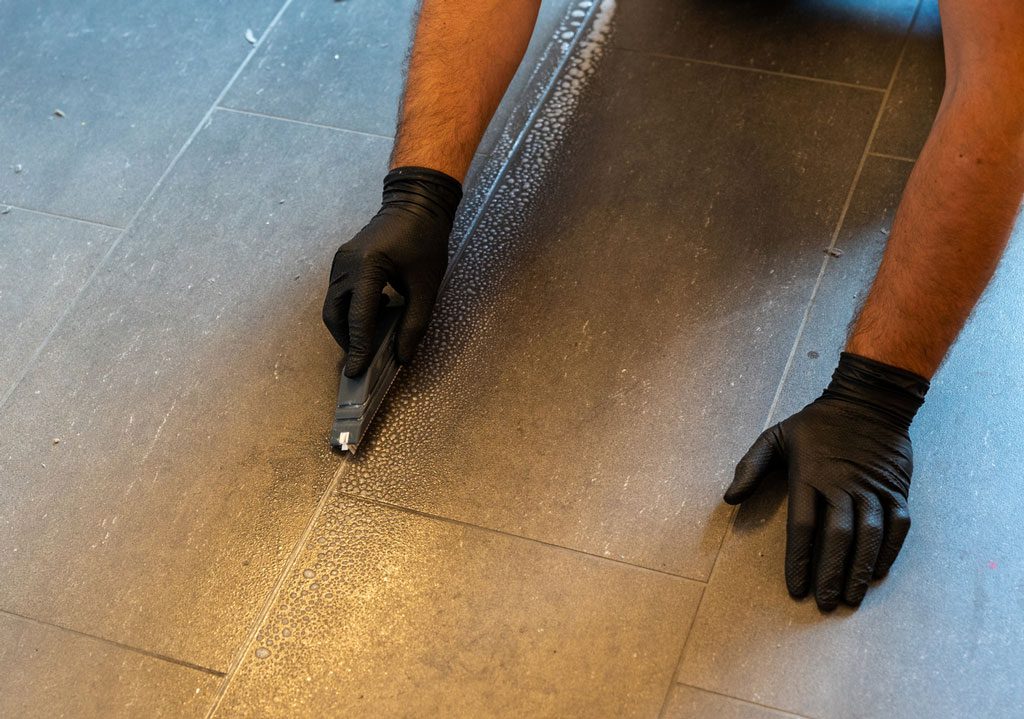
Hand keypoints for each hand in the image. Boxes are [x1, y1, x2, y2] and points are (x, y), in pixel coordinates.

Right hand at [323, 166, 461, 376]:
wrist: (416, 203)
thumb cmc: (425, 240)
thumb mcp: (426, 286)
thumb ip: (414, 323)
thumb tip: (402, 356)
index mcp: (367, 267)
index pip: (358, 318)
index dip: (358, 348)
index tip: (356, 372)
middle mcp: (345, 264)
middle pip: (336, 315)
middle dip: (348, 341)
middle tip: (364, 359)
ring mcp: (339, 262)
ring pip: (333, 307)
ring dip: (349, 327)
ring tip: (373, 336)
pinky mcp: (341, 261)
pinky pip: (339, 294)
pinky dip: (351, 311)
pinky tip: (376, 312)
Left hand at [725, 352, 928, 609]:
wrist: (868, 400)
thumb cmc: (816, 423)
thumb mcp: (774, 436)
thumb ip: (751, 466)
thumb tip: (729, 498)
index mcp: (809, 476)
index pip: (802, 527)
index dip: (799, 561)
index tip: (795, 589)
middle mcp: (842, 485)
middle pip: (837, 537)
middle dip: (830, 574)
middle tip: (825, 604)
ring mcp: (872, 487)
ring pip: (869, 535)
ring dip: (861, 569)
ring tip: (852, 598)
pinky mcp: (896, 488)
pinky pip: (897, 524)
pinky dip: (890, 550)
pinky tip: (878, 571)